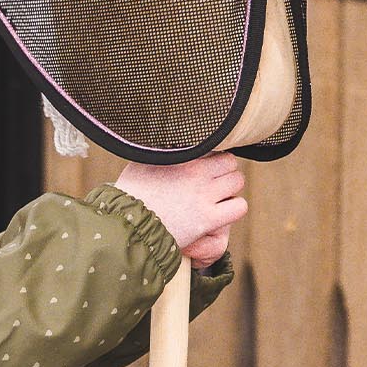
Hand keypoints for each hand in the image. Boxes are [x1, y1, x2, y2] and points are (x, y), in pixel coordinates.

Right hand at [114, 153, 246, 265]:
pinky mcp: (208, 219)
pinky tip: (221, 213)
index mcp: (182, 156)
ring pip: (237, 182)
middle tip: (214, 182)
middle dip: (224, 171)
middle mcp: (197, 172)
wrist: (127, 226)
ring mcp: (204, 195)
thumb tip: (165, 140)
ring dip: (230, 189)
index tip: (203, 166)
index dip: (210, 157)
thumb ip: (159, 150)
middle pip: (230, 161)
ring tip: (218, 197)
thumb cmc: (130, 195)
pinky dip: (234, 209)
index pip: (213, 146)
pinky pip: (239, 207)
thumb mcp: (141, 162)